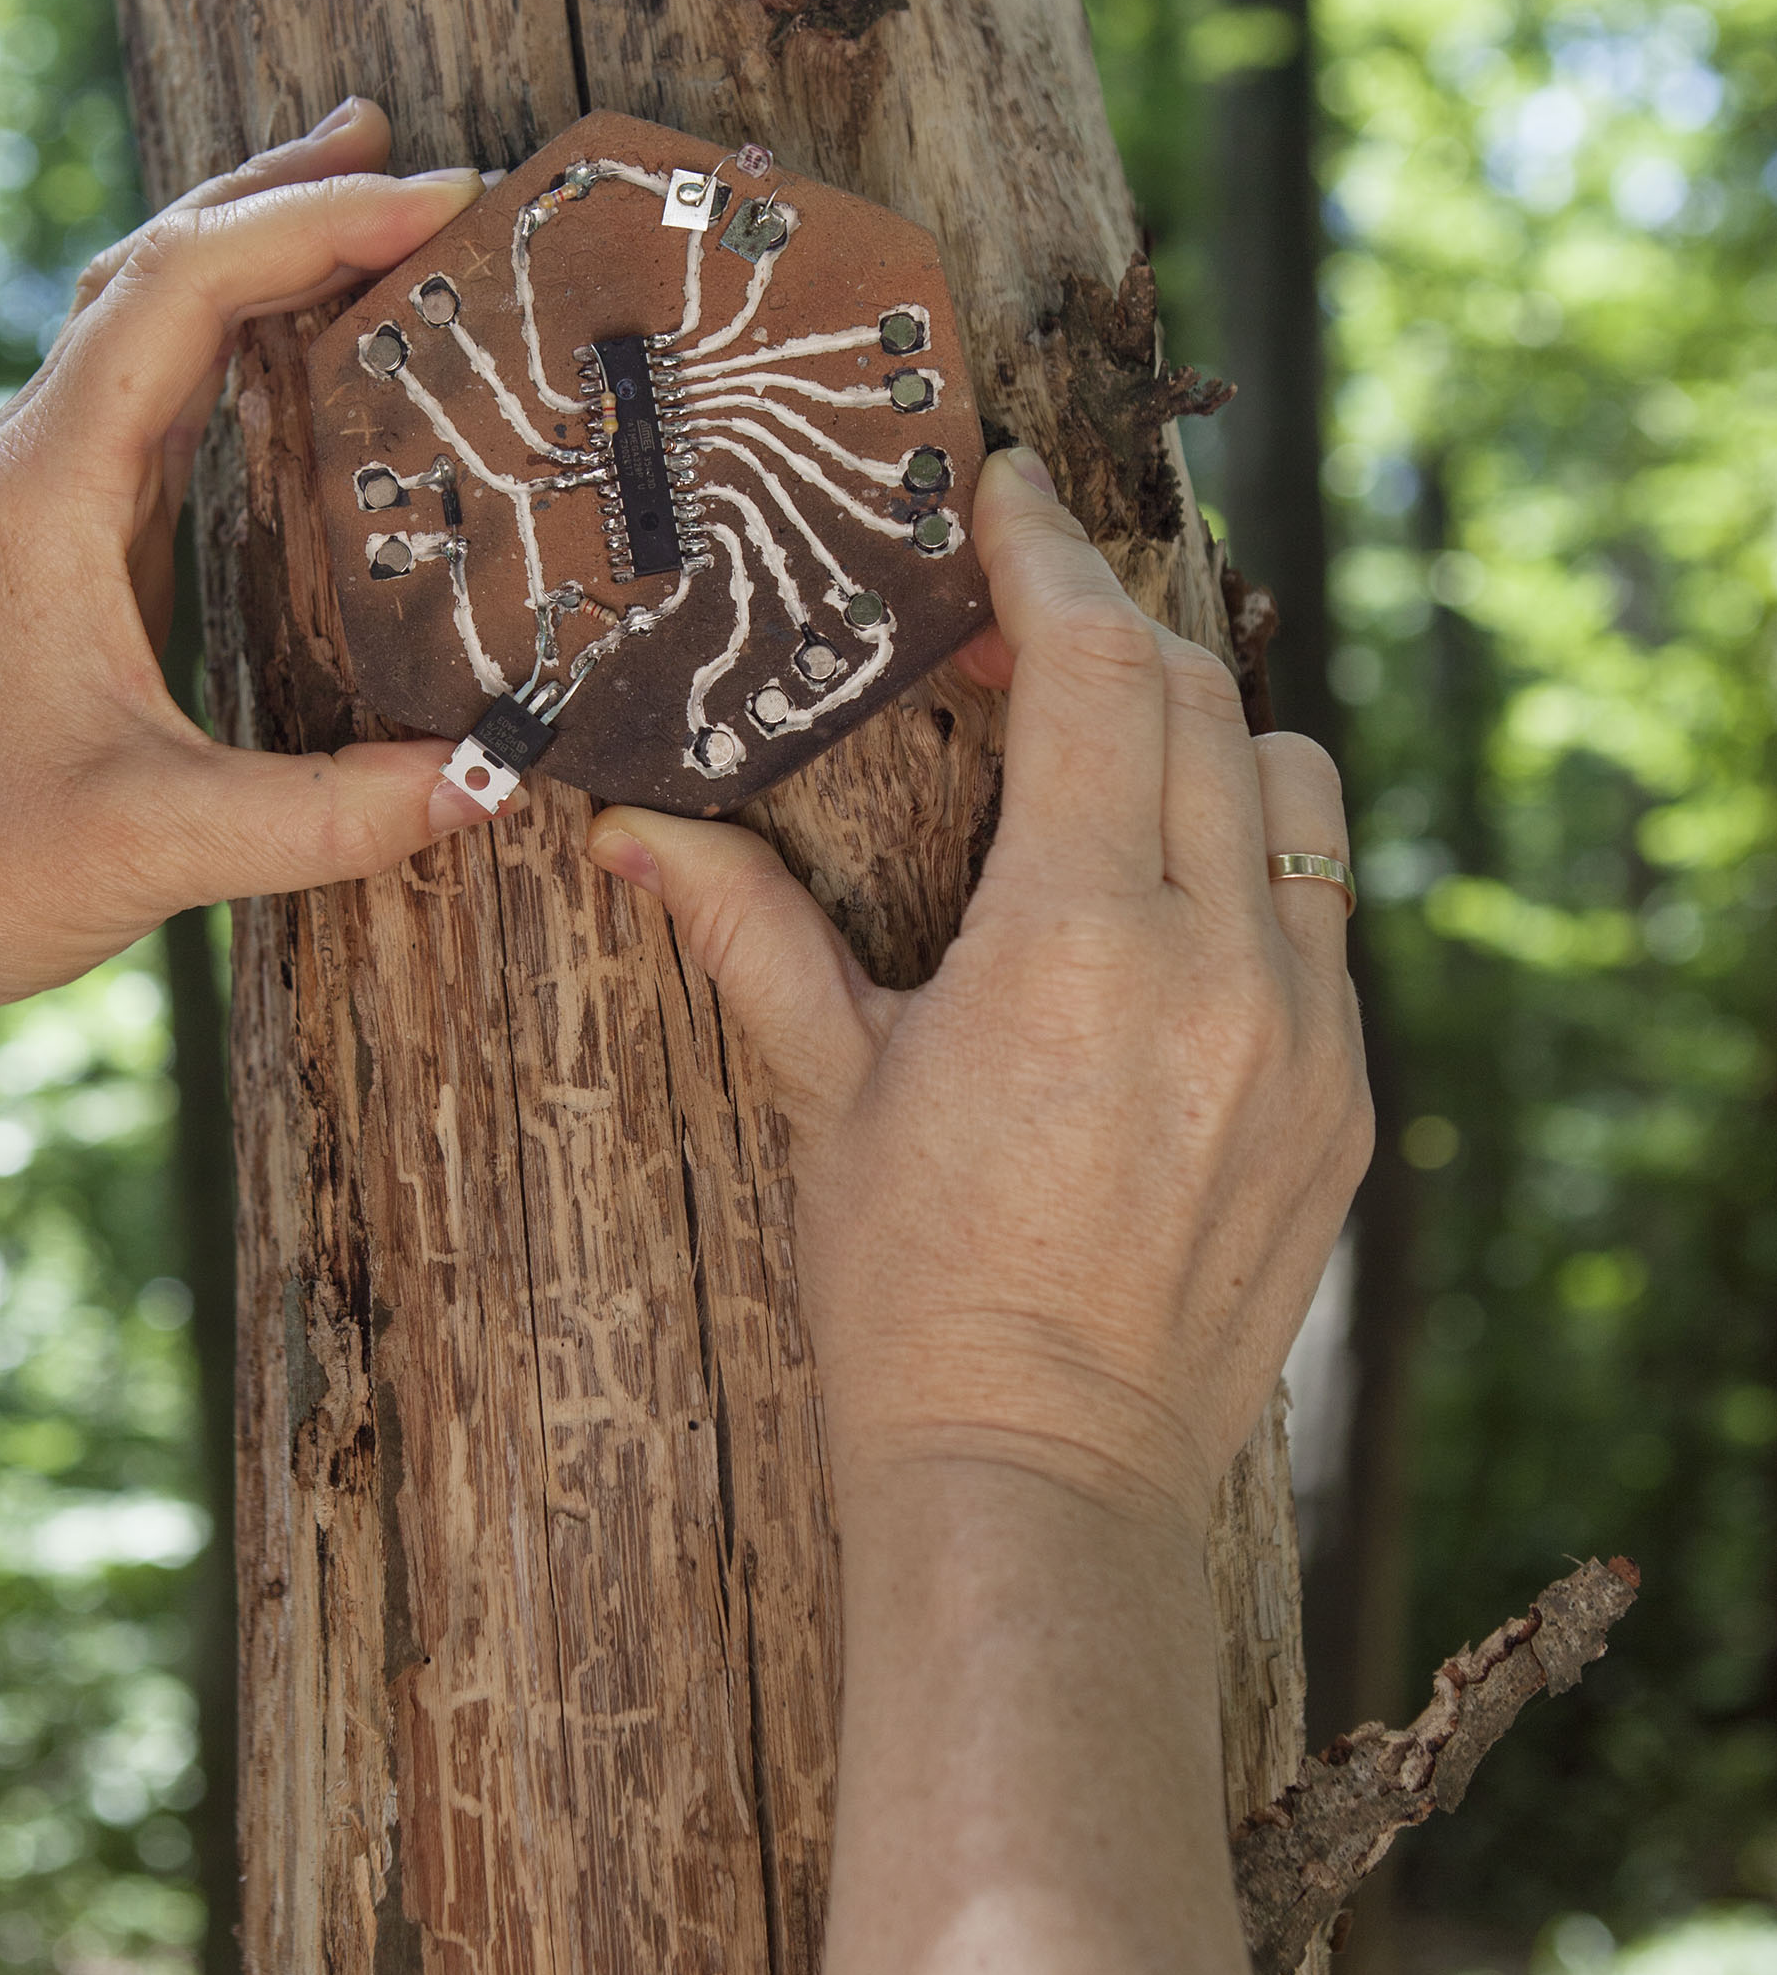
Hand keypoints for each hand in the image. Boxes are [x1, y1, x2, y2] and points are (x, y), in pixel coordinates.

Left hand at [0, 100, 487, 1047]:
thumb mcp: (168, 846)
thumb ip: (339, 814)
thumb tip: (498, 775)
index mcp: (41, 491)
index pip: (184, 293)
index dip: (315, 225)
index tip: (441, 200)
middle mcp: (22, 462)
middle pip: (152, 261)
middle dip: (284, 192)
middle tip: (414, 151)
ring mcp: (24, 492)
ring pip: (135, 311)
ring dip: (247, 243)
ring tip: (362, 193)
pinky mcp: (40, 536)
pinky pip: (137, 390)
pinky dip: (223, 335)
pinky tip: (293, 342)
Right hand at [586, 450, 1372, 1527]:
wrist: (1042, 1482)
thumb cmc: (913, 1296)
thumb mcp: (827, 1095)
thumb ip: (748, 931)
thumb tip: (628, 827)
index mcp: (1076, 945)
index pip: (1097, 672)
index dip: (1048, 558)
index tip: (1006, 492)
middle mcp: (1220, 967)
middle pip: (1202, 699)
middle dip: (1108, 628)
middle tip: (1010, 622)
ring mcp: (1307, 1034)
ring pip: (1290, 788)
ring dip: (1200, 732)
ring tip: (1096, 755)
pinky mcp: (1345, 1099)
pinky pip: (1323, 912)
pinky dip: (1249, 857)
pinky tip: (1158, 901)